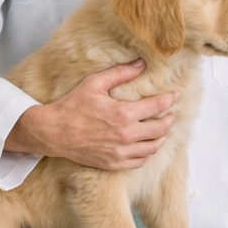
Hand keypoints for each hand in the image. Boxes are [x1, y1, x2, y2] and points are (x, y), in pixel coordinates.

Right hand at [6, 59, 176, 170]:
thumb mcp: (95, 83)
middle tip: (171, 113)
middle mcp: (125, 136)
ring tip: (162, 128)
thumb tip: (141, 63)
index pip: (157, 106)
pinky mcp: (113, 164)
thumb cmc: (72, 107)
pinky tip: (148, 144)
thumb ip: (120, 73)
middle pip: (160, 129)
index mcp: (123, 114)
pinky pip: (140, 161)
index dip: (169, 100)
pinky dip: (148, 152)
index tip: (175, 95)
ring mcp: (120, 152)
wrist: (52, 133)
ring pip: (153, 147)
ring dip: (162, 137)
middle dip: (169, 120)